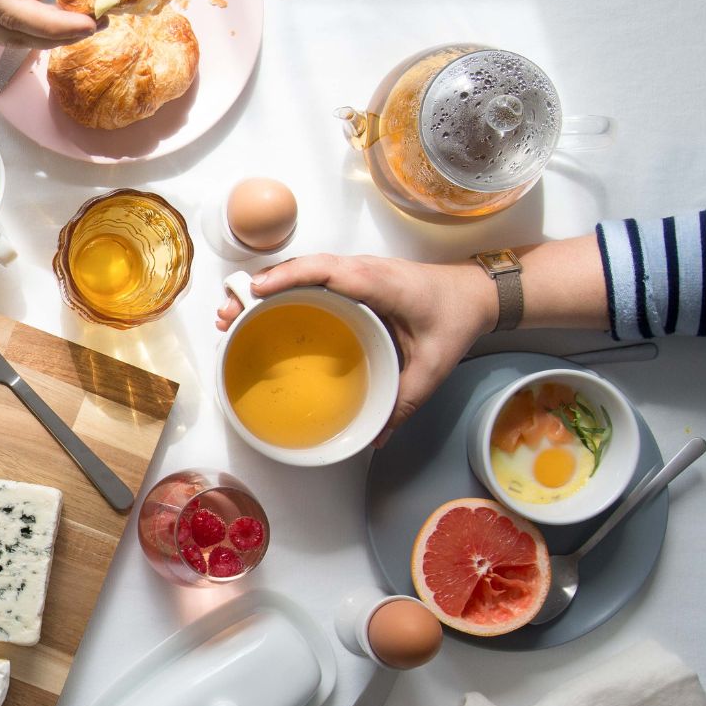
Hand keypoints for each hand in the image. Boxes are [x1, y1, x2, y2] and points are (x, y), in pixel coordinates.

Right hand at [216, 254, 495, 443]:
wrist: (477, 292)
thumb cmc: (455, 317)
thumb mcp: (434, 364)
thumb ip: (406, 400)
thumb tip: (376, 438)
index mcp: (379, 283)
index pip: (325, 270)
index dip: (287, 277)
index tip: (254, 292)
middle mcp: (361, 270)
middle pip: (299, 268)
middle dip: (257, 287)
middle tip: (227, 314)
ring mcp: (354, 272)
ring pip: (299, 270)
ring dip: (262, 287)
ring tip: (232, 313)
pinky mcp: (351, 280)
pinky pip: (309, 277)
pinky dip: (279, 289)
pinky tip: (260, 310)